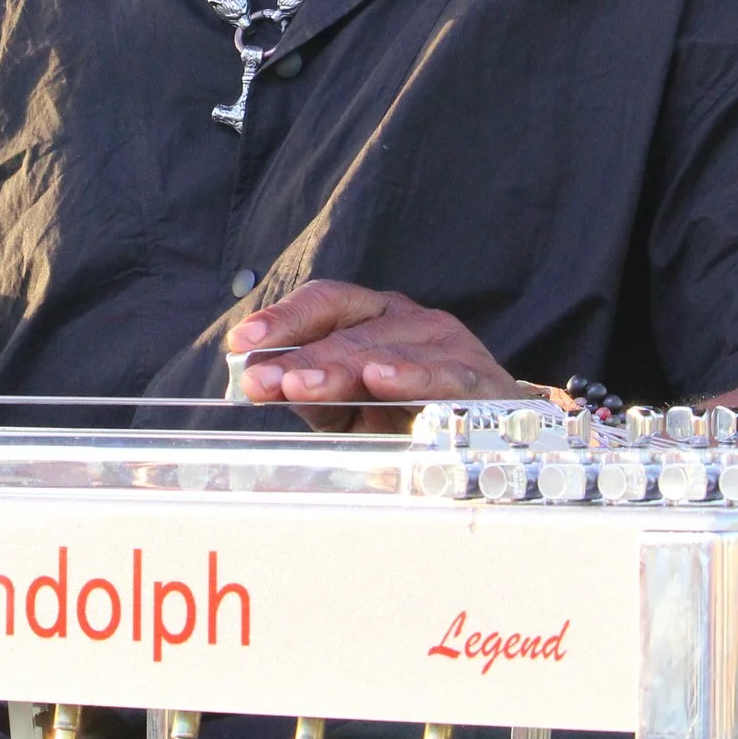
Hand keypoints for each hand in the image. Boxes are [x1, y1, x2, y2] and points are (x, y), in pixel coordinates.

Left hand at [226, 280, 527, 433]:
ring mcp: (445, 344)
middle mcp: (408, 319)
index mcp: (374, 316)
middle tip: (261, 380)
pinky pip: (441, 375)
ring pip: (385, 350)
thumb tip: (254, 381)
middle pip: (347, 331)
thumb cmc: (412, 415)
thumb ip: (310, 393)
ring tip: (300, 384)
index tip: (242, 343)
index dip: (283, 319)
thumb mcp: (351, 406)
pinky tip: (380, 379)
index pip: (324, 303)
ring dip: (339, 369)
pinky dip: (410, 375)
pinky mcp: (477, 377)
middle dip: (299, 356)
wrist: (495, 435)